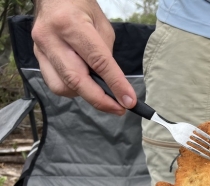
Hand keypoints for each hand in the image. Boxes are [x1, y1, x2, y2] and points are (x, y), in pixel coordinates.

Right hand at [31, 0, 136, 114]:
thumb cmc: (81, 7)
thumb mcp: (102, 25)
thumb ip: (106, 55)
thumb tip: (112, 84)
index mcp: (70, 24)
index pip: (97, 61)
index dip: (115, 84)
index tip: (129, 101)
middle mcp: (51, 37)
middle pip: (76, 80)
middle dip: (100, 100)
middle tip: (119, 108)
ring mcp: (40, 49)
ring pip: (63, 87)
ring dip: (86, 95)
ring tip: (101, 91)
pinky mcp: (37, 57)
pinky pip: (56, 83)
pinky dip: (73, 89)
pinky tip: (85, 83)